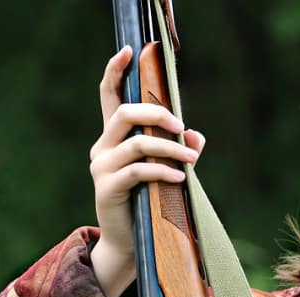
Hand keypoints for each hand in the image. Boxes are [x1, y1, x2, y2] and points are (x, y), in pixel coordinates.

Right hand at [88, 46, 205, 296]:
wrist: (131, 243)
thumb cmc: (150, 203)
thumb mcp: (166, 173)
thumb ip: (179, 151)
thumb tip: (197, 138)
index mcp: (113, 138)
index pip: (108, 96)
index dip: (115, 71)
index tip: (128, 51)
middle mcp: (102, 148)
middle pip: (124, 113)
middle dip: (156, 114)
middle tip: (181, 126)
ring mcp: (101, 168)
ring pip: (135, 143)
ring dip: (169, 149)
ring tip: (191, 160)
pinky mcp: (107, 188)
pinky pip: (138, 172)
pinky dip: (162, 172)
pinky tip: (181, 179)